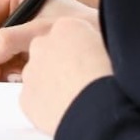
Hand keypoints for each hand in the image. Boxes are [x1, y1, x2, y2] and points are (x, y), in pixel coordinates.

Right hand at [0, 0, 98, 81]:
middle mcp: (20, 16)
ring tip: (6, 77)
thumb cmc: (84, 29)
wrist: (112, 46)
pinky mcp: (31, 55)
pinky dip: (8, 74)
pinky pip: (8, 64)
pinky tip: (20, 78)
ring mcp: (25, 36)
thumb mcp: (41, 32)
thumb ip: (8, 41)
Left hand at [19, 17, 111, 135]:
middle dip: (62, 64)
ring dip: (53, 85)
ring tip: (77, 98)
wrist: (99, 112)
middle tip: (83, 80)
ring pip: (40, 76)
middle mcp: (43, 45)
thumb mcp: (113, 49)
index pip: (69, 32)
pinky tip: (67, 111)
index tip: (92, 61)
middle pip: (49, 51)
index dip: (82, 49)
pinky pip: (35, 100)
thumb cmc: (114, 80)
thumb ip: (97, 45)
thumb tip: (98, 51)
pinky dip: (47, 105)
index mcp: (68, 27)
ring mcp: (31, 71)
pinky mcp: (25, 97)